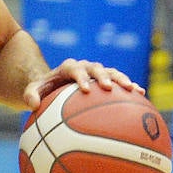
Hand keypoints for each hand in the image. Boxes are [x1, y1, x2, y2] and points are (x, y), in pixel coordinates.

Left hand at [23, 58, 139, 110]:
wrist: (54, 84)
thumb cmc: (43, 89)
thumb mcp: (32, 90)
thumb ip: (30, 95)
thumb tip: (32, 105)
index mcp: (68, 68)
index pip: (75, 70)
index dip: (81, 77)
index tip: (86, 89)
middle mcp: (84, 67)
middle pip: (97, 68)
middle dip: (104, 77)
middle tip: (110, 88)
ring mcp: (96, 72)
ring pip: (112, 73)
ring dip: (123, 80)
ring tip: (134, 90)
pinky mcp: (105, 79)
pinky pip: (118, 82)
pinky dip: (129, 87)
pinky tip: (142, 95)